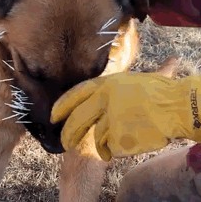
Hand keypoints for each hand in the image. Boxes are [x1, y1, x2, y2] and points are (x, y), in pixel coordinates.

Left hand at [51, 72, 200, 160]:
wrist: (175, 106)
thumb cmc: (155, 91)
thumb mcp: (125, 81)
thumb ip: (106, 90)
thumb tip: (90, 97)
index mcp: (105, 85)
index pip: (74, 94)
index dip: (61, 106)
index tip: (53, 116)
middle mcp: (104, 101)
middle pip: (77, 120)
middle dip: (68, 134)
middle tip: (65, 142)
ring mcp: (111, 120)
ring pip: (95, 137)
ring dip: (100, 144)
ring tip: (112, 141)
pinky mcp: (120, 138)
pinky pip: (111, 148)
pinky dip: (116, 149)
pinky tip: (128, 141)